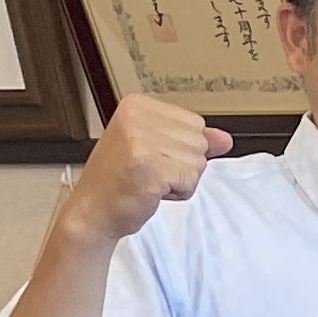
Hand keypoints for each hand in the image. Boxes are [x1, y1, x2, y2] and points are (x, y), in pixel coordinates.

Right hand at [61, 93, 228, 245]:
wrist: (93, 211)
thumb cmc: (119, 180)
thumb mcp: (155, 149)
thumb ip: (190, 140)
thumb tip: (224, 138)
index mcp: (136, 105)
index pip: (195, 123)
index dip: (180, 147)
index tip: (149, 155)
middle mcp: (137, 118)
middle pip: (199, 141)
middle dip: (182, 164)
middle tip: (149, 171)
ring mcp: (142, 141)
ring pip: (198, 162)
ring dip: (180, 179)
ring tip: (149, 180)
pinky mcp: (151, 167)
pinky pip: (191, 181)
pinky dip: (177, 193)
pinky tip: (151, 191)